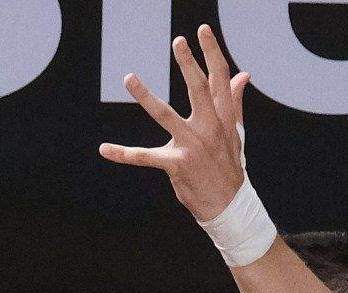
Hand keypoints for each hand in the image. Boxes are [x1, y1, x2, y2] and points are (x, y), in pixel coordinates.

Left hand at [101, 25, 252, 224]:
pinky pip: (145, 157)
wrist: (230, 205)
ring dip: (145, 96)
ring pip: (165, 115)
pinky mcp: (176, 164)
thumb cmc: (228, 165)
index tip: (202, 31)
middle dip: (188, 64)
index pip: (219, 79)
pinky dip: (123, 154)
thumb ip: (235, 101)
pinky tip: (104, 149)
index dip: (212, 53)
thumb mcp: (236, 133)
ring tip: (129, 77)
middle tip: (178, 42)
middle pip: (199, 89)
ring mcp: (192, 146)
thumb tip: (243, 74)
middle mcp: (209, 128)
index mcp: (224, 118)